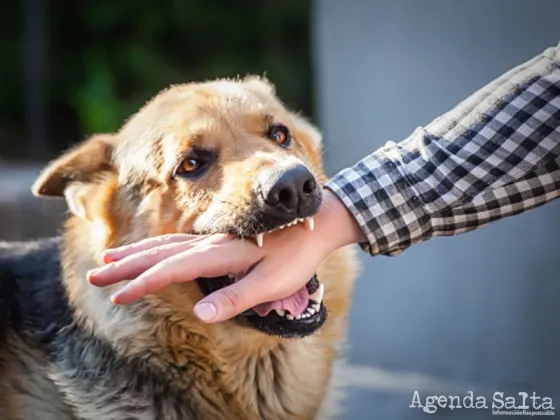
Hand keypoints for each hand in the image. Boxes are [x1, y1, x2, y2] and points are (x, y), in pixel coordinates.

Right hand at [87, 189, 364, 322]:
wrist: (315, 222)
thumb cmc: (296, 256)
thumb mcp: (272, 283)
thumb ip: (237, 297)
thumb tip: (201, 314)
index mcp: (221, 254)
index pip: (173, 270)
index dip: (144, 284)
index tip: (119, 295)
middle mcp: (211, 243)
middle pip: (160, 253)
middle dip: (127, 265)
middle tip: (96, 274)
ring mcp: (213, 238)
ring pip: (165, 244)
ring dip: (136, 252)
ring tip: (110, 258)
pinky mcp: (218, 239)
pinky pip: (179, 241)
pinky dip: (156, 247)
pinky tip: (149, 251)